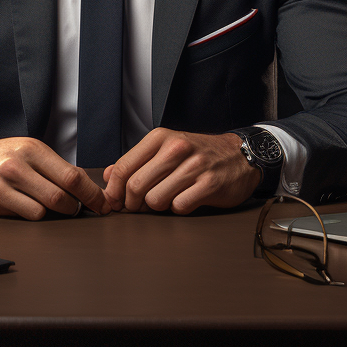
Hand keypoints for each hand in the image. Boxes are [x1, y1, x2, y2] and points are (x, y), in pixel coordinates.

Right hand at [0, 137, 110, 219]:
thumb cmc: (3, 158)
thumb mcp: (30, 152)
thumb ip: (55, 168)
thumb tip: (87, 188)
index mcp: (34, 148)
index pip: (72, 176)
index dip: (91, 194)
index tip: (102, 204)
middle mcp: (19, 164)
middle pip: (61, 196)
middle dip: (75, 207)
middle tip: (77, 209)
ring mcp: (4, 183)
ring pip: (45, 210)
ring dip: (54, 213)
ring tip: (50, 206)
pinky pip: (27, 216)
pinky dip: (34, 215)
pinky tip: (29, 207)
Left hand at [103, 128, 260, 214]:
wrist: (240, 155)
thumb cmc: (198, 154)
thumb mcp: (165, 148)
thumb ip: (136, 162)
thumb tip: (106, 176)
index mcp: (160, 137)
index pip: (123, 167)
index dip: (114, 190)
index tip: (114, 201)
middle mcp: (176, 148)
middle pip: (136, 186)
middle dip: (133, 203)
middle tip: (140, 206)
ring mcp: (194, 166)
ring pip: (155, 200)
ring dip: (158, 206)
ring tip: (167, 199)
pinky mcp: (209, 185)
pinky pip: (179, 207)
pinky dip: (179, 209)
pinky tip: (186, 200)